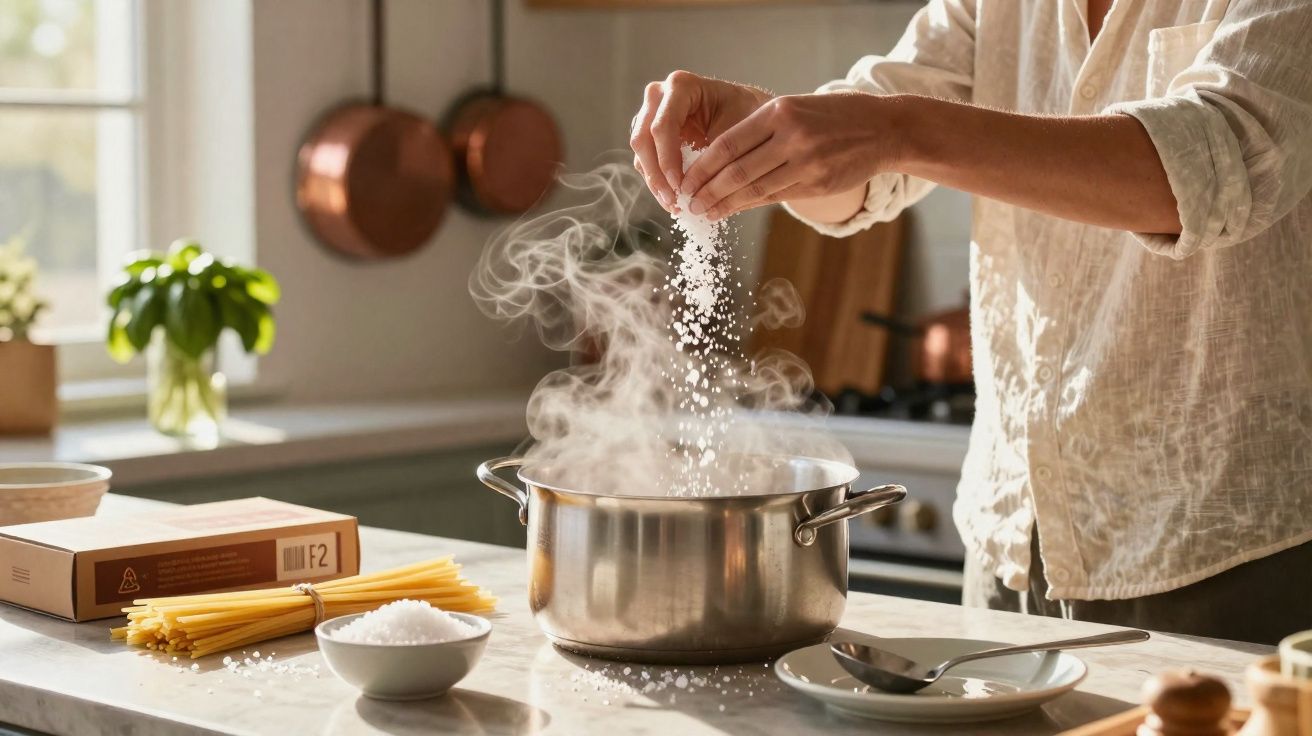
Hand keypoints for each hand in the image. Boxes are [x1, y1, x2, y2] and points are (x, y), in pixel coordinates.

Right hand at [629, 70, 772, 211]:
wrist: (749, 114)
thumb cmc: (748, 115)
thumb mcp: (740, 129)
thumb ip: (718, 154)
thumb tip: (702, 192)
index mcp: (681, 86)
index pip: (663, 125)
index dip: (667, 158)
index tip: (680, 186)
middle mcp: (659, 96)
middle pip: (644, 139)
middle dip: (657, 174)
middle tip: (674, 201)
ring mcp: (651, 115)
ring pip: (641, 153)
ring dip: (656, 183)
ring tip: (675, 205)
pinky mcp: (651, 137)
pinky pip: (647, 163)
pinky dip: (659, 184)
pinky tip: (674, 201)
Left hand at [681, 91, 898, 219]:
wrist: (884, 129)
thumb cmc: (832, 117)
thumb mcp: (794, 109)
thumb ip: (759, 131)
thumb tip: (717, 160)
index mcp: (779, 112)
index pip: (727, 144)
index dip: (701, 168)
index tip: (684, 181)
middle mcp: (791, 137)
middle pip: (736, 171)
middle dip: (706, 191)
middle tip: (687, 204)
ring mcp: (806, 163)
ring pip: (754, 189)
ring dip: (724, 205)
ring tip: (703, 213)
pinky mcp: (817, 184)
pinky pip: (774, 198)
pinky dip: (749, 205)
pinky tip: (732, 211)